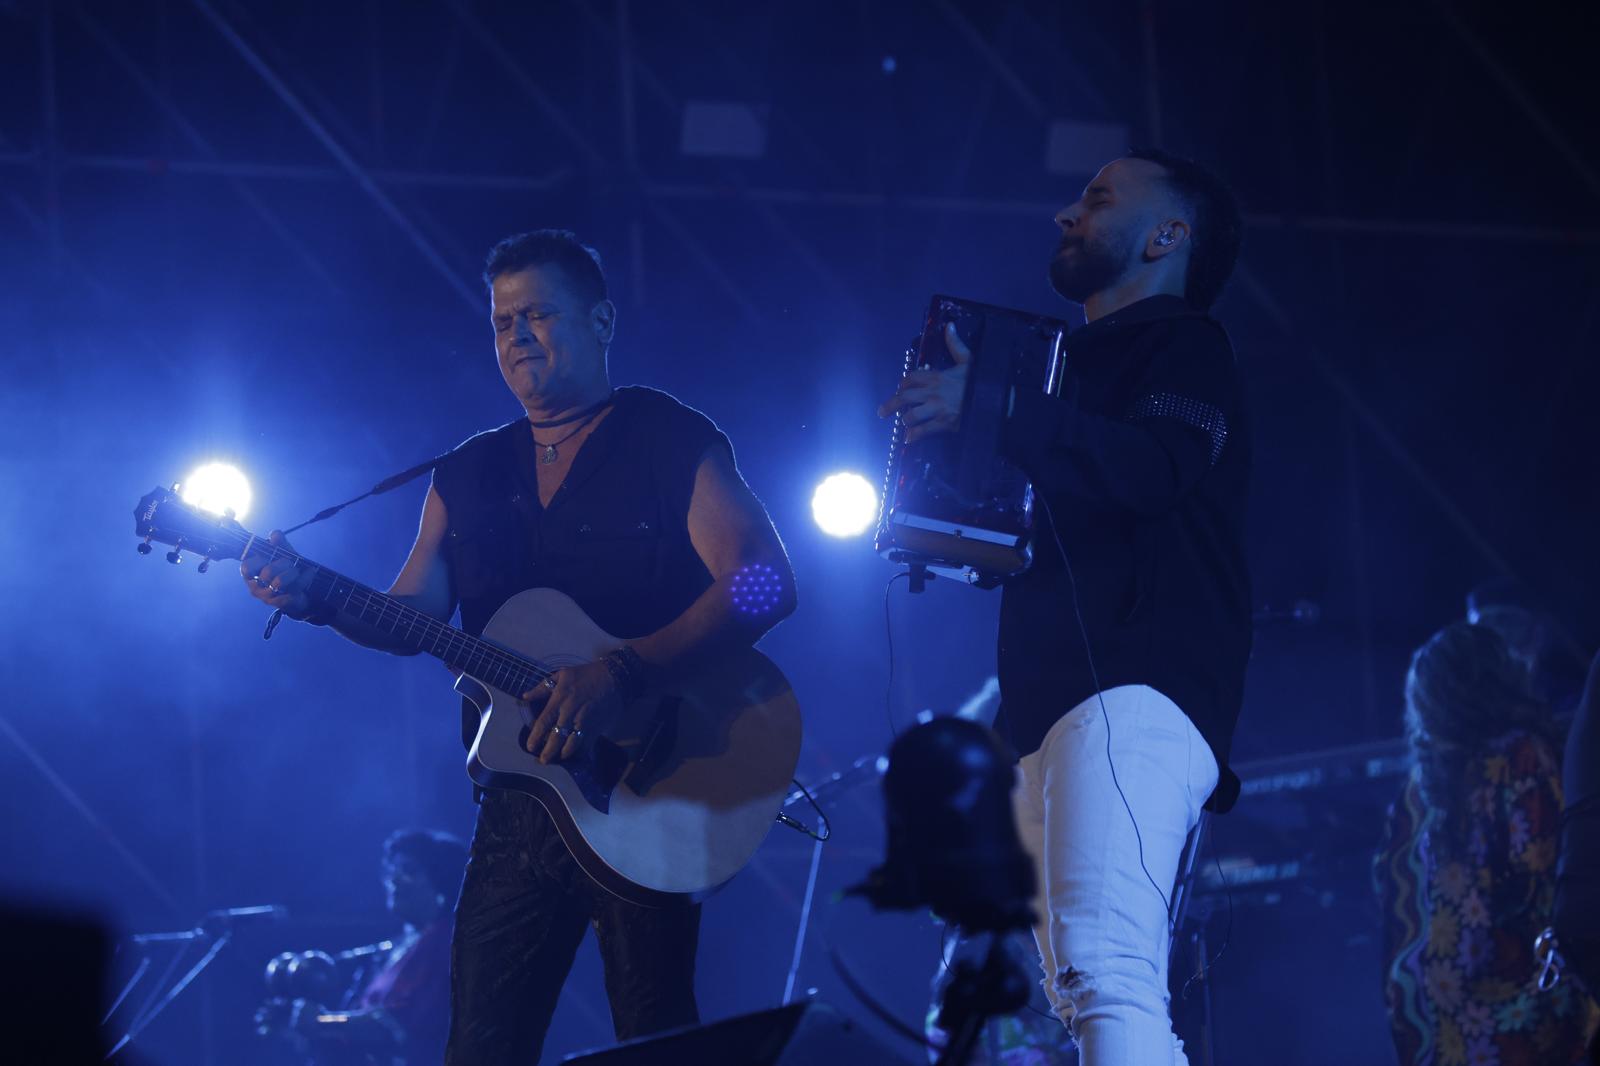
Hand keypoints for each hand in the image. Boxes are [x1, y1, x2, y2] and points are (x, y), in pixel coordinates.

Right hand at [241, 530, 313, 617]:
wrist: (301, 594)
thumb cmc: (286, 571)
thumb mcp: (283, 555)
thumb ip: (279, 544)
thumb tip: (275, 534)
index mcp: (251, 574)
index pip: (247, 567)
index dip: (259, 560)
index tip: (268, 556)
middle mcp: (255, 587)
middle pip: (268, 572)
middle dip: (283, 563)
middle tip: (290, 562)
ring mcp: (267, 597)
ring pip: (280, 582)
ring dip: (293, 572)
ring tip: (298, 569)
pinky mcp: (282, 603)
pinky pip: (295, 587)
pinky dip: (305, 577)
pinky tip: (310, 572)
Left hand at [521, 661, 623, 762]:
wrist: (614, 678)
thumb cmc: (587, 674)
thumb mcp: (562, 675)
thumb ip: (542, 688)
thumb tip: (525, 696)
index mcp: (560, 700)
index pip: (544, 721)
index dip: (535, 736)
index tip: (530, 747)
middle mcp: (570, 713)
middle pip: (556, 737)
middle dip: (548, 751)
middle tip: (543, 761)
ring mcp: (584, 722)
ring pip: (572, 744)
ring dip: (564, 754)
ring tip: (559, 759)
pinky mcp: (597, 727)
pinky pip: (587, 744)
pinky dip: (581, 752)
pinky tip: (576, 756)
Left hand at [877, 321, 970, 443]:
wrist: (993, 401)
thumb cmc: (979, 381)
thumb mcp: (968, 360)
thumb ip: (955, 344)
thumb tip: (949, 325)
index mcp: (937, 376)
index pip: (911, 378)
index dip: (902, 384)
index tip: (900, 389)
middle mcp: (933, 392)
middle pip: (904, 397)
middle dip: (890, 405)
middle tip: (882, 412)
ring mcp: (938, 409)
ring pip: (911, 416)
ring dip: (905, 420)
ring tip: (903, 423)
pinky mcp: (944, 424)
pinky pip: (923, 431)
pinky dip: (914, 436)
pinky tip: (909, 439)